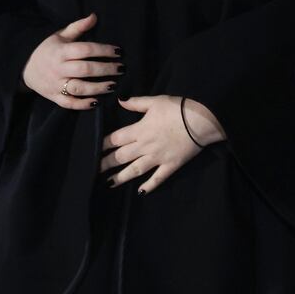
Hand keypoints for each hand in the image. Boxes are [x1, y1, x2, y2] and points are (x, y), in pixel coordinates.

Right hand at [21, 13, 121, 107]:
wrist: (25, 66)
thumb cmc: (49, 49)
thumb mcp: (61, 35)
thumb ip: (78, 27)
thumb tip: (95, 16)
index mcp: (61, 51)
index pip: (85, 50)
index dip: (103, 50)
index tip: (118, 51)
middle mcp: (58, 68)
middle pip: (85, 69)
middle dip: (106, 69)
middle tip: (121, 68)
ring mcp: (56, 84)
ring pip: (79, 88)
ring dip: (98, 88)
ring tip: (114, 85)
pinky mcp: (54, 97)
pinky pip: (69, 103)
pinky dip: (83, 104)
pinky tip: (97, 101)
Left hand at [100, 95, 225, 193]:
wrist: (202, 120)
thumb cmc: (179, 108)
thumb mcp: (156, 101)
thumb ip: (137, 103)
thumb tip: (120, 101)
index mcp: (140, 130)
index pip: (115, 139)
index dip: (102, 144)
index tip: (92, 149)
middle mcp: (145, 146)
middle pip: (120, 156)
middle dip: (106, 163)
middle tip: (93, 170)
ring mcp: (158, 158)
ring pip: (134, 170)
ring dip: (120, 177)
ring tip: (109, 183)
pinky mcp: (171, 165)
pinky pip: (157, 178)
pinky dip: (148, 186)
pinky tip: (140, 192)